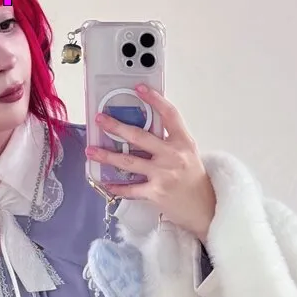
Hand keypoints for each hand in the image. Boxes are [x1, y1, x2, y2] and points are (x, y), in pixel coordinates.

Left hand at [85, 84, 215, 242]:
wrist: (205, 208)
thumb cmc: (194, 181)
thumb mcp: (189, 154)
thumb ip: (170, 141)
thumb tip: (144, 130)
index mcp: (183, 142)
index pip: (169, 115)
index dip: (154, 99)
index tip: (139, 88)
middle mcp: (173, 156)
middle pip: (140, 136)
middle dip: (116, 126)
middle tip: (100, 119)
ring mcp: (163, 174)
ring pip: (128, 161)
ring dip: (107, 155)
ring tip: (91, 150)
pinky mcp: (155, 192)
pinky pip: (130, 188)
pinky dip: (116, 187)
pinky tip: (105, 182)